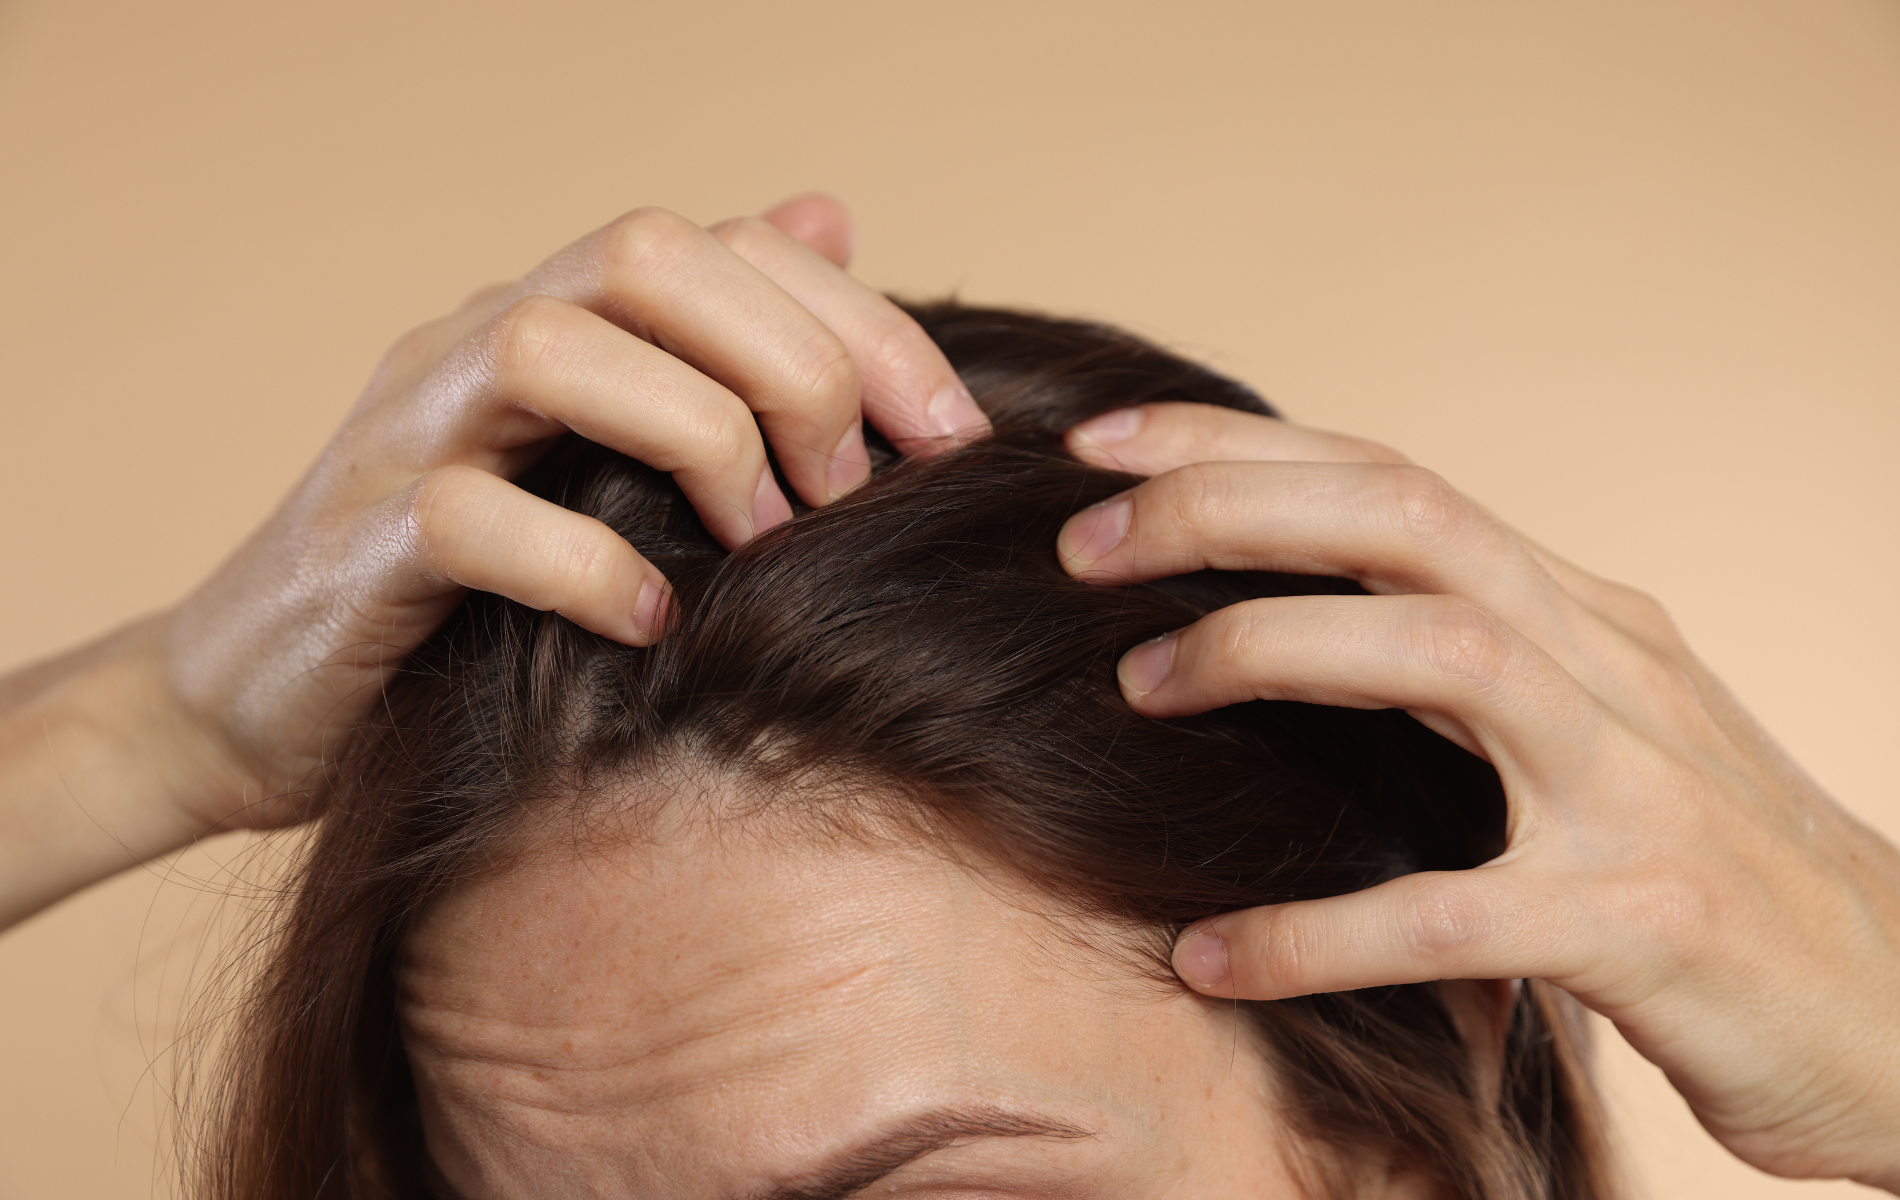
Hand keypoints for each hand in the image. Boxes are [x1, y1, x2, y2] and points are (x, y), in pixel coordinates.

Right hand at [0, 195, 986, 926]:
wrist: (254, 699)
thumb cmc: (467, 591)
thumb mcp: (601, 456)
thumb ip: (709, 346)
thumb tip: (832, 216)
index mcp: (558, 316)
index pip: (726, 242)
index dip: (862, 321)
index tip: (952, 437)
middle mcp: (476, 340)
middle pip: (646, 254)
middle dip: (789, 363)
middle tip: (850, 490)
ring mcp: (407, 430)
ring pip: (552, 347)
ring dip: (698, 438)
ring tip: (763, 541)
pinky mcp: (360, 547)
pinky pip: (474, 517)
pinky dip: (587, 566)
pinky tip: (654, 622)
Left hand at [1055, 402, 1899, 1190]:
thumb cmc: (1716, 870)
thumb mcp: (1599, 730)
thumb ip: (1473, 668)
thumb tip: (1302, 624)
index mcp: (1583, 613)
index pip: (1395, 481)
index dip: (1242, 445)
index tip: (1104, 443)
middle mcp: (1611, 665)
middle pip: (1406, 522)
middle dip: (1229, 509)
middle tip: (1078, 541)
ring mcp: (1633, 786)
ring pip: (1441, 654)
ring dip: (1265, 649)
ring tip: (1132, 687)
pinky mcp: (1639, 922)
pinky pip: (1449, 914)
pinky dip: (1316, 931)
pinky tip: (1210, 959)